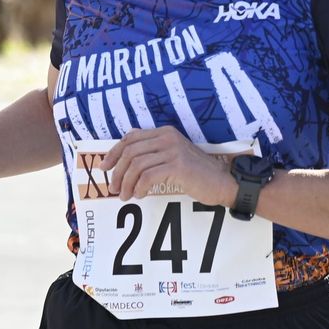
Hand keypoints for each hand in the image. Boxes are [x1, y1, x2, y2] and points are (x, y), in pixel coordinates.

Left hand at [101, 127, 239, 205]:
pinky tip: (139, 195)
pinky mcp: (178, 166)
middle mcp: (168, 137)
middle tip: (112, 188)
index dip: (114, 152)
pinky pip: (148, 176)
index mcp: (165, 132)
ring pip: (137, 165)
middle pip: (130, 151)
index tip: (105, 168)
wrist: (223, 182)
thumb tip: (124, 163)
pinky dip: (139, 187)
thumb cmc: (197, 174)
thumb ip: (154, 154)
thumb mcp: (174, 157)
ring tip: (125, 196)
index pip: (130, 137)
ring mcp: (173, 150)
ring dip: (126, 183)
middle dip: (117, 171)